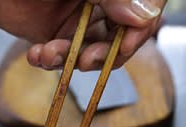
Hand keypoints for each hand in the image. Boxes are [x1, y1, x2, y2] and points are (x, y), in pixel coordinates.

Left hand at [0, 0, 166, 69]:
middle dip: (105, 53)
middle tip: (86, 59)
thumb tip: (144, 16)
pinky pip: (67, 58)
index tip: (127, 41)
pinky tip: (37, 54)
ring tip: (48, 53)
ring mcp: (85, 18)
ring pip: (98, 52)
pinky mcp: (62, 36)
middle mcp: (106, 0)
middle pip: (127, 35)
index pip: (147, 5)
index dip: (142, 28)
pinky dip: (52, 61)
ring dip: (73, 59)